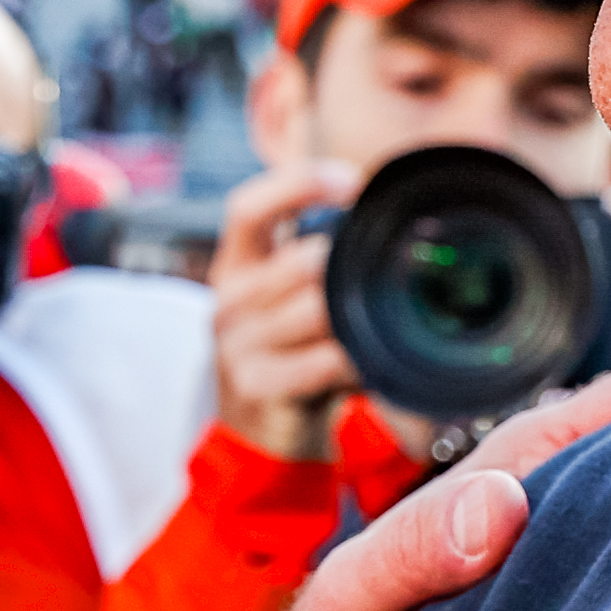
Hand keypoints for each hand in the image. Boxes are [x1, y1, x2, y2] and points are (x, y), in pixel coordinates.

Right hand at [205, 158, 360, 462]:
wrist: (260, 429)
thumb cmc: (291, 349)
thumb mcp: (291, 295)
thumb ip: (320, 255)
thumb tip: (383, 212)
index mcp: (236, 264)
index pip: (249, 208)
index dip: (298, 184)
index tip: (352, 180)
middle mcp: (228, 299)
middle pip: (302, 261)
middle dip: (350, 269)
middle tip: (383, 281)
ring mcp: (236, 345)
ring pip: (317, 309)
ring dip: (356, 318)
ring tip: (374, 328)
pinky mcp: (256, 385)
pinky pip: (322, 360)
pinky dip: (353, 359)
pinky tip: (364, 362)